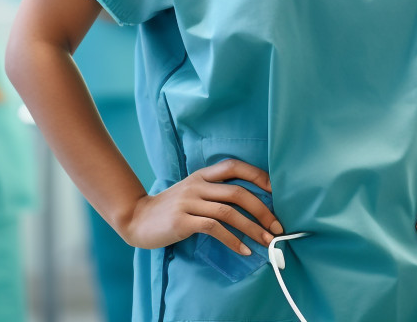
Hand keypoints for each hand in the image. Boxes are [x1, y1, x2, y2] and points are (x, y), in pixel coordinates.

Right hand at [124, 159, 284, 255]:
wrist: (138, 218)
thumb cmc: (171, 207)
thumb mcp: (193, 191)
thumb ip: (214, 191)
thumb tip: (249, 202)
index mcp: (202, 174)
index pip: (234, 166)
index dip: (256, 175)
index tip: (276, 190)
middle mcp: (198, 184)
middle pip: (237, 192)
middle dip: (262, 209)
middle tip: (277, 227)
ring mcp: (190, 201)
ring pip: (229, 211)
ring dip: (252, 228)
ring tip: (267, 242)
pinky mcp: (183, 220)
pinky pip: (214, 228)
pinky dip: (232, 240)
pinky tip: (243, 250)